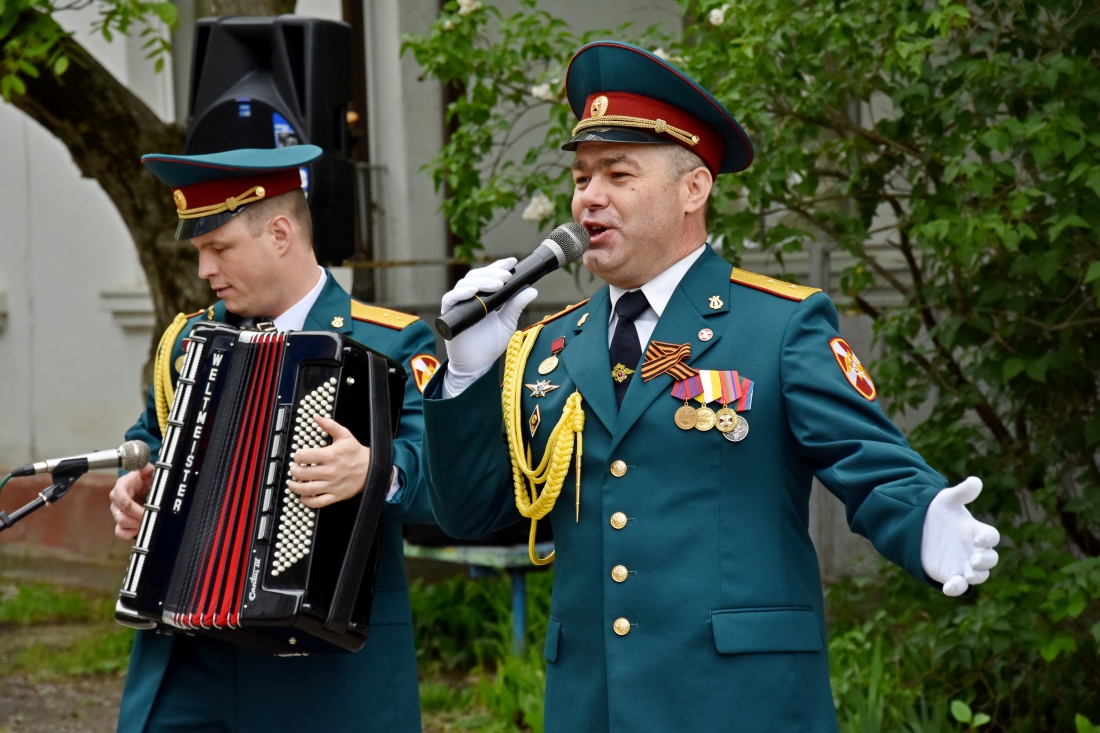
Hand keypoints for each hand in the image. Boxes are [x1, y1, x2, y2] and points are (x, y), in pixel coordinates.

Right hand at [109, 464, 153, 540]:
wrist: (146, 487)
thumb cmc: (146, 479)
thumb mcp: (148, 471)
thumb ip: (145, 467)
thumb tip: (142, 462)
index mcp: (121, 487)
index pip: (121, 498)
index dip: (134, 508)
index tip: (147, 511)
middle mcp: (116, 500)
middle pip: (120, 514)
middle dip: (136, 518)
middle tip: (150, 518)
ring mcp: (117, 512)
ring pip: (120, 523)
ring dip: (134, 525)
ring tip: (147, 522)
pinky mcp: (121, 522)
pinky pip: (120, 532)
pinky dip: (130, 533)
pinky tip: (139, 528)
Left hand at [287, 417, 369, 508]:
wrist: (372, 469)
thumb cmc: (357, 453)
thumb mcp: (345, 435)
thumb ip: (330, 425)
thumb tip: (317, 417)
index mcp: (331, 455)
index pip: (305, 456)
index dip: (297, 456)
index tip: (298, 456)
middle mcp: (330, 471)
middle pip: (303, 473)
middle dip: (294, 471)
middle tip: (294, 469)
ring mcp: (333, 485)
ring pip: (308, 489)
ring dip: (296, 487)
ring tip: (292, 483)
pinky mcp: (336, 495)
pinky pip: (319, 502)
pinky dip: (308, 501)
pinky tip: (302, 497)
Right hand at [441, 257, 538, 395]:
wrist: (476, 365)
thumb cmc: (490, 345)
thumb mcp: (507, 323)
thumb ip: (516, 306)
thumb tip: (532, 290)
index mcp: (484, 297)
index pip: (489, 275)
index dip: (499, 266)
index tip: (513, 262)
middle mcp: (470, 297)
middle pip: (477, 276)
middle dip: (492, 273)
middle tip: (506, 276)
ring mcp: (459, 304)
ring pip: (465, 284)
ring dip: (481, 281)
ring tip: (497, 284)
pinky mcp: (449, 314)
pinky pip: (451, 299)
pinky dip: (461, 293)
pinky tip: (473, 291)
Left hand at [921, 477, 999, 595]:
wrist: (921, 528)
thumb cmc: (940, 513)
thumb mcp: (947, 500)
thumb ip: (961, 493)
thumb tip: (975, 480)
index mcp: (977, 531)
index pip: (991, 537)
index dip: (988, 539)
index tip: (978, 538)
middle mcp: (975, 550)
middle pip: (990, 559)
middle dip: (985, 561)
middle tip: (974, 560)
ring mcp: (964, 564)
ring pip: (979, 575)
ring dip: (975, 576)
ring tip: (967, 574)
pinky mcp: (951, 575)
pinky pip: (958, 585)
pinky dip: (956, 588)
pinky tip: (948, 588)